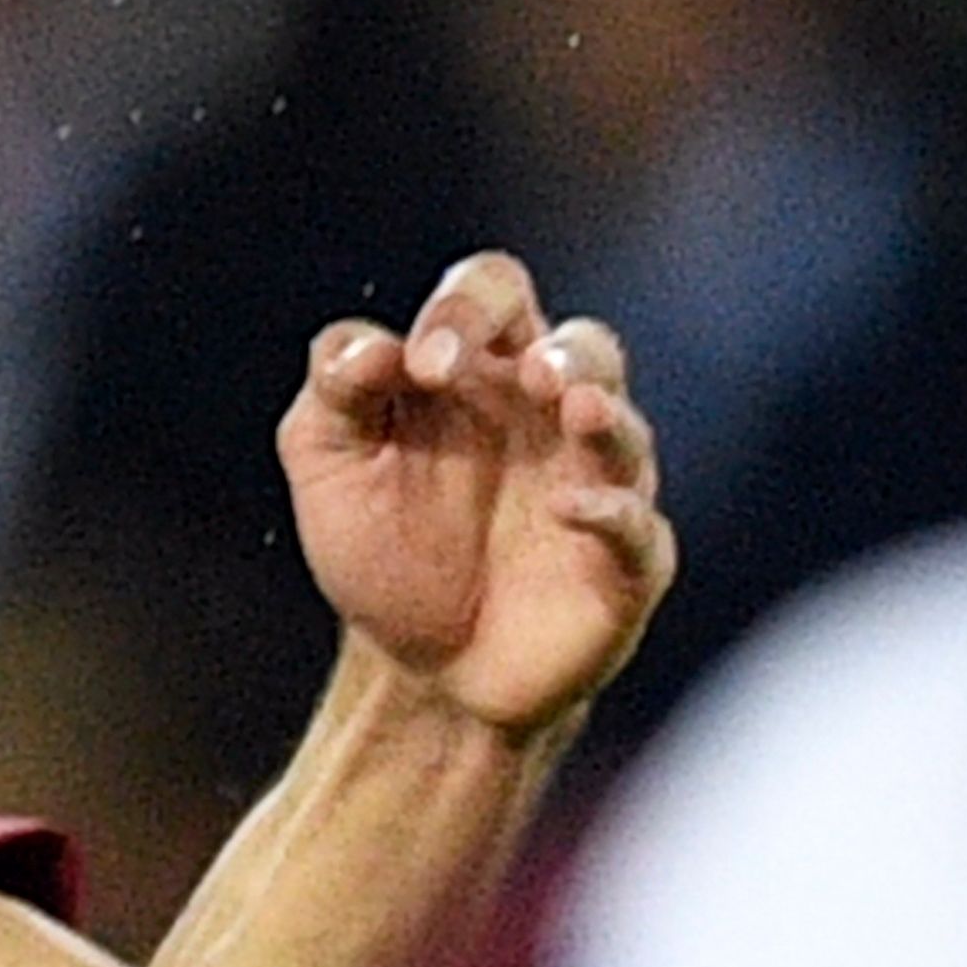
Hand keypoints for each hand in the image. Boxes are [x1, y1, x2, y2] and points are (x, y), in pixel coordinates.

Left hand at [281, 249, 670, 735]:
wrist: (417, 673)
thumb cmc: (381, 548)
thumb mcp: (329, 462)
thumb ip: (336, 390)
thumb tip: (371, 350)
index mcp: (481, 369)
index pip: (494, 293)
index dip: (466, 310)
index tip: (424, 369)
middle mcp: (549, 415)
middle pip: (586, 345)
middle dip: (566, 354)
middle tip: (533, 374)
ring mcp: (596, 485)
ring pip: (623, 426)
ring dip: (603, 412)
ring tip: (576, 410)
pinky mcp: (623, 562)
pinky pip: (638, 527)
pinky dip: (613, 512)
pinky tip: (572, 509)